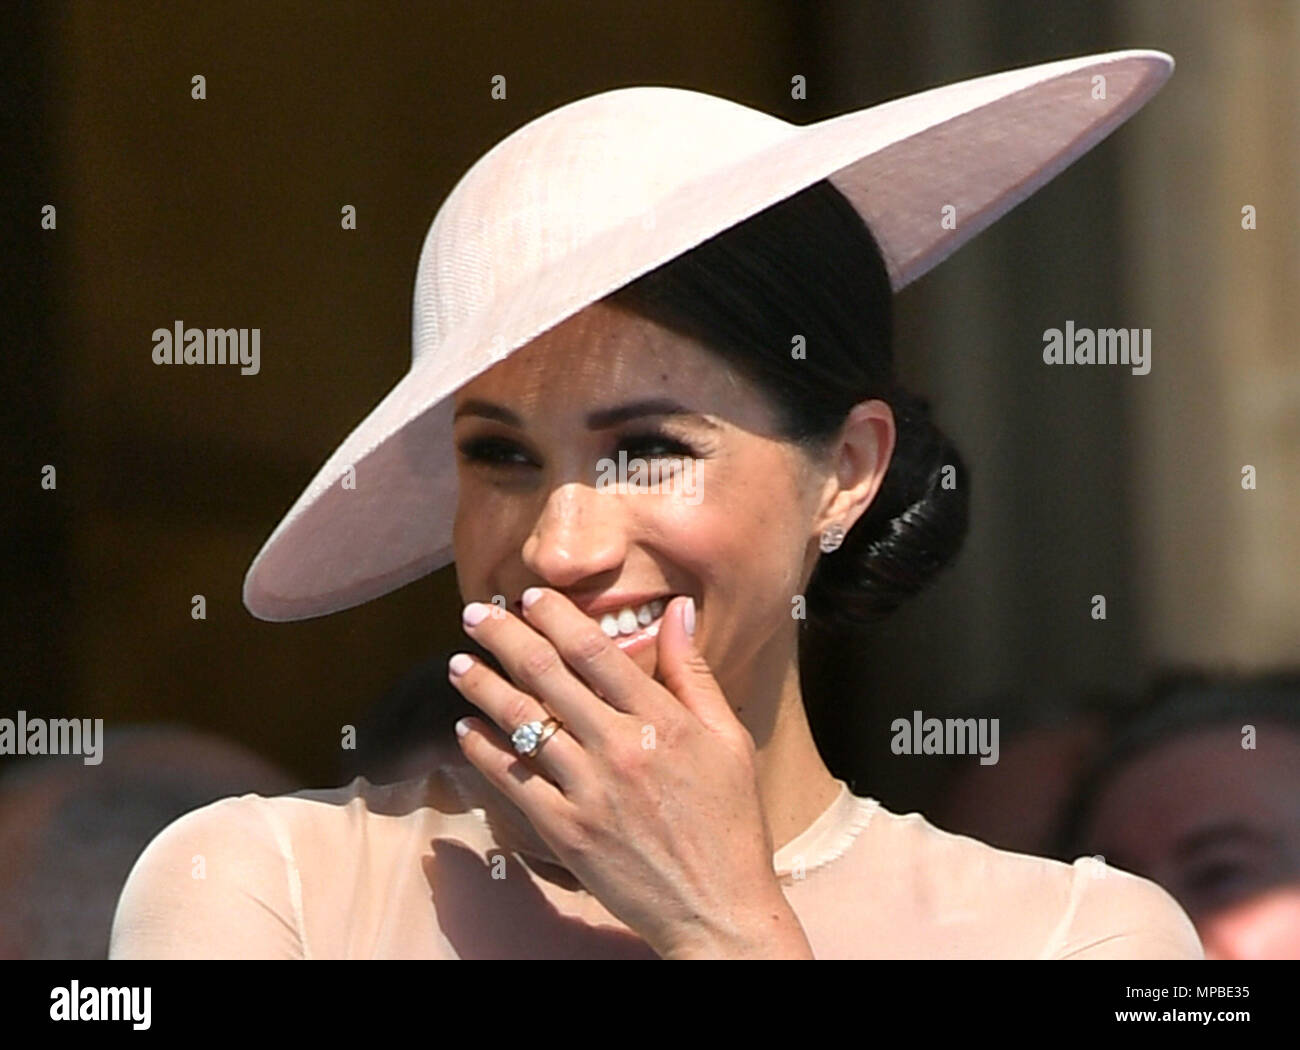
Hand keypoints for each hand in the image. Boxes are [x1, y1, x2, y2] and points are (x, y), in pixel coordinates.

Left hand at [447, 588, 812, 958]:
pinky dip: (484, 751)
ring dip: (482, 687)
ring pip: (520, 723)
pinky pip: (512, 780)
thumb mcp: (729, 739)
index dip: (555, 617)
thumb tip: (679, 610)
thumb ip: (695, 672)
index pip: (594, 652)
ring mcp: (588, 792)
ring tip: (457, 664)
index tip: (529, 596)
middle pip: (546, 676)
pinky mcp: (565, 831)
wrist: (717, 908)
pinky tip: (467, 730)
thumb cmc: (730, 821)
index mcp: (661, 721)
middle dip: (503, 638)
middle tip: (474, 615)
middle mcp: (619, 749)